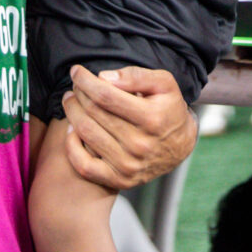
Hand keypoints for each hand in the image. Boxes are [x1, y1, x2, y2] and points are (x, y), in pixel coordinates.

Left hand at [60, 65, 196, 190]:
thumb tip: (104, 78)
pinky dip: (71, 146)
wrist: (180, 146)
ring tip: (71, 102)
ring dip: (72, 113)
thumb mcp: (164, 84)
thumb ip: (137, 76)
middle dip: (78, 94)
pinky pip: (84, 166)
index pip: (105, 96)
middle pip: (93, 113)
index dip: (85, 81)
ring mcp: (129, 165)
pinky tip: (72, 130)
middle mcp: (140, 144)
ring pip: (86, 133)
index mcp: (151, 118)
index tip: (76, 71)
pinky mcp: (121, 180)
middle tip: (75, 86)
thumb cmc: (168, 109)